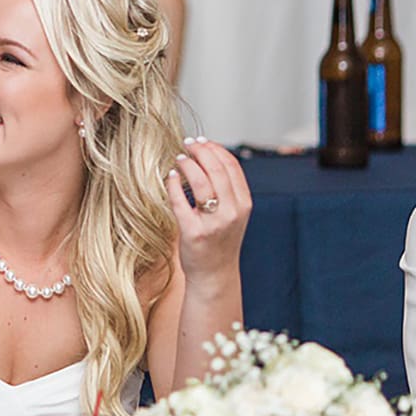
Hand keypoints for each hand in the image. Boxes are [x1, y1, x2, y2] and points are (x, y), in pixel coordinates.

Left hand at [164, 138, 250, 287]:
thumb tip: (210, 155)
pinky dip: (174, 184)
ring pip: (200, 181)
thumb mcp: (234, 213)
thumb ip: (228, 189)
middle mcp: (232, 212)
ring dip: (187, 164)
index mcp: (244, 204)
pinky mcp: (193, 232)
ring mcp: (213, 223)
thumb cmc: (221, 240)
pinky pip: (180, 200)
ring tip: (179, 158)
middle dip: (200, 151)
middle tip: (187, 144)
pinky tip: (171, 176)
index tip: (202, 142)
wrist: (214, 274)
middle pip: (216, 169)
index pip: (232, 166)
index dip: (215, 149)